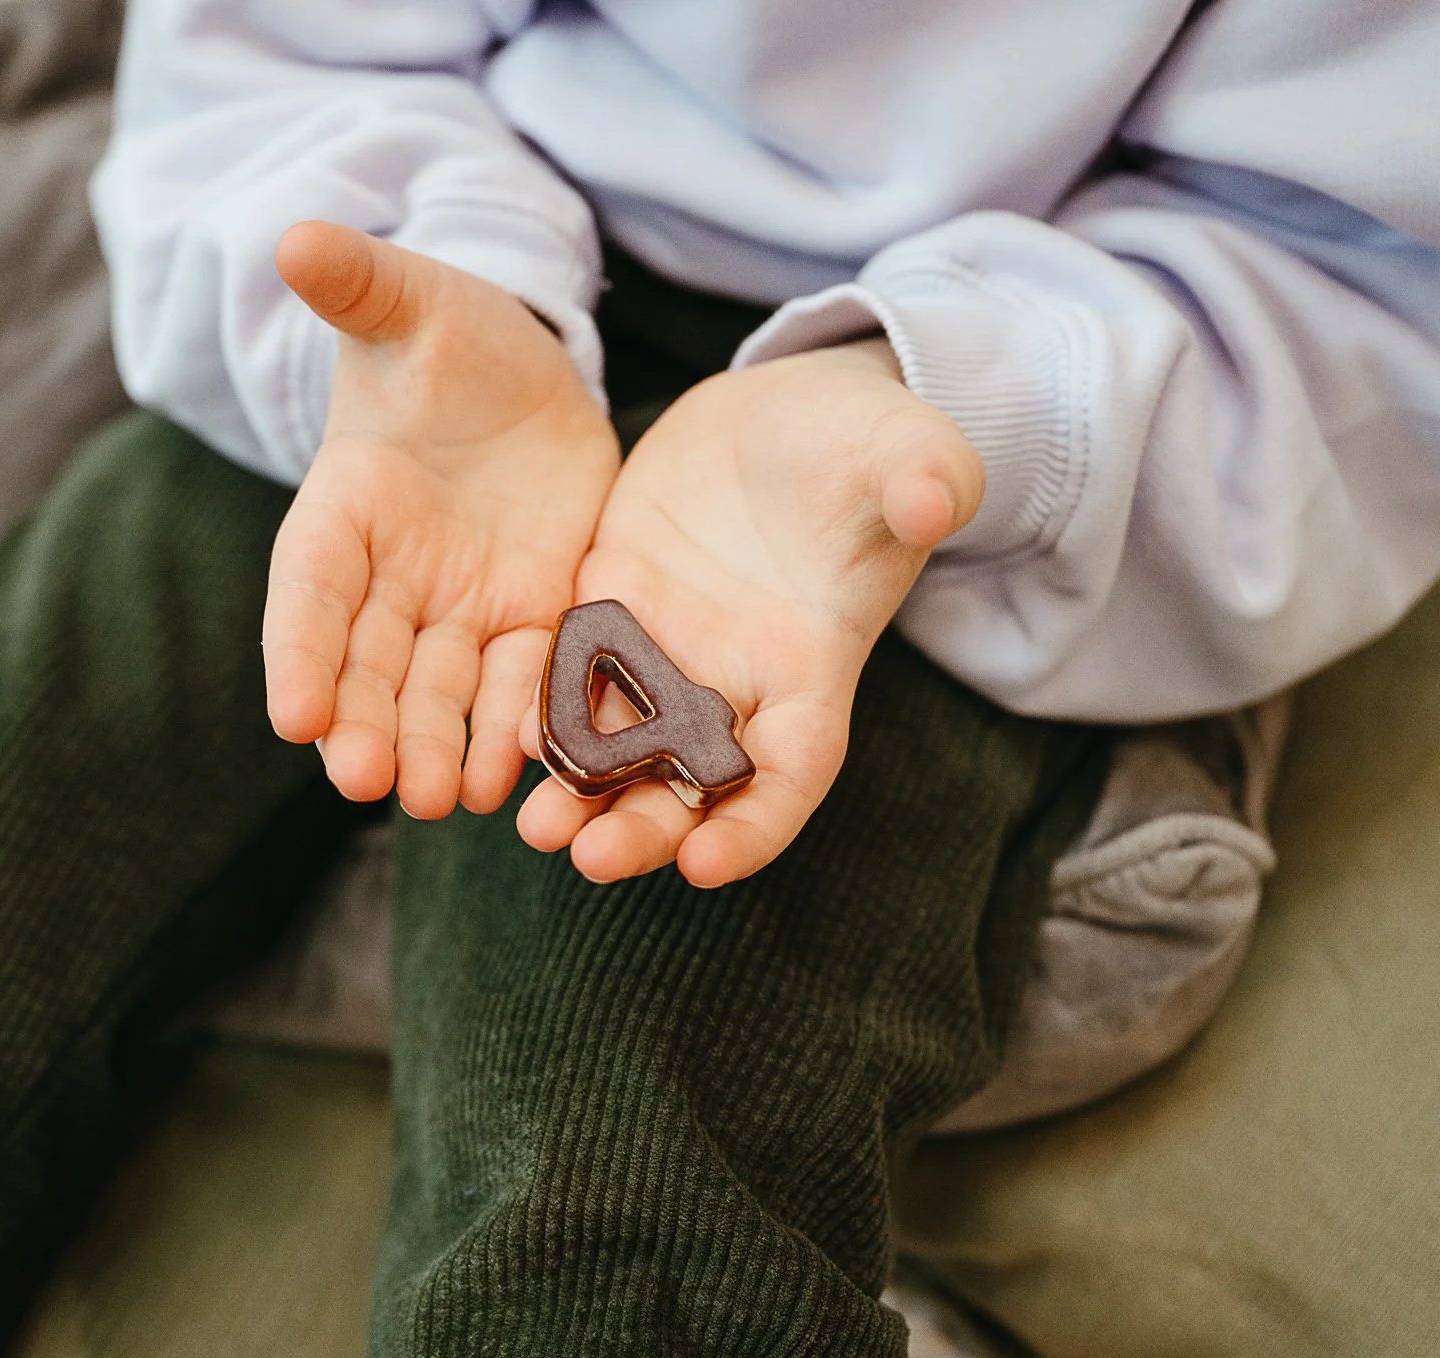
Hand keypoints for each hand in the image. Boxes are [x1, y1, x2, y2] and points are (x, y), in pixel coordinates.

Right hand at [265, 222, 618, 818]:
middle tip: (369, 783)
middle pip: (371, 662)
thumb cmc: (446, 336)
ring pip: (443, 690)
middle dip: (369, 722)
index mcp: (345, 508)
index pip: (310, 589)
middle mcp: (394, 576)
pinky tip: (523, 777)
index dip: (300, 650)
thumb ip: (359, 283)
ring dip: (441, 745)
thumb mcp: (411, 302)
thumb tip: (294, 237)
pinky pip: (526, 680)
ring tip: (446, 800)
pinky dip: (520, 726)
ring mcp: (463, 606)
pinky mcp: (534, 615)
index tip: (294, 716)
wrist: (522, 374)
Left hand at [516, 339, 983, 886]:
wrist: (794, 409)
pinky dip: (543, 705)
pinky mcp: (612, 598)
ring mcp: (668, 643)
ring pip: (620, 740)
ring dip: (579, 788)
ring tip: (532, 825)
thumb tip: (933, 501)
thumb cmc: (869, 443)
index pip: (792, 770)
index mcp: (813, 664)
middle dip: (645, 826)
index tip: (706, 866)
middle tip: (589, 859)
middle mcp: (735, 676)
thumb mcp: (909, 453)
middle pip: (691, 781)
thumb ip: (925, 481)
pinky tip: (506, 733)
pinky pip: (572, 667)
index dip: (756, 825)